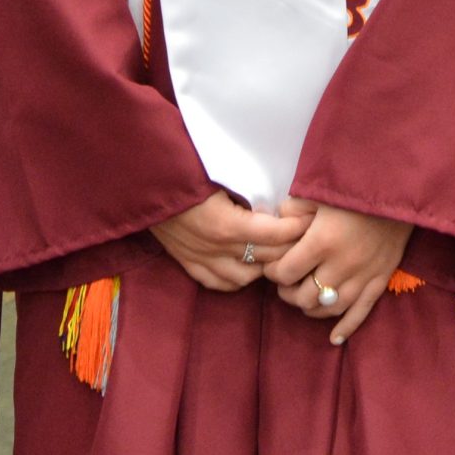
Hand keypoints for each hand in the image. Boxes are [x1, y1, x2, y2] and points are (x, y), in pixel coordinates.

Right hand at [150, 188, 309, 291]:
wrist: (141, 182)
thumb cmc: (184, 171)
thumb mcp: (221, 175)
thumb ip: (250, 190)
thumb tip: (281, 196)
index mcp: (227, 225)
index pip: (276, 234)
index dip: (298, 226)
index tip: (313, 217)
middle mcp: (216, 249)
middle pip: (267, 257)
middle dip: (291, 246)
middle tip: (306, 233)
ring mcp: (201, 260)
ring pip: (248, 277)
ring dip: (265, 264)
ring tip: (278, 249)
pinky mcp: (188, 264)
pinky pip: (222, 283)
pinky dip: (240, 277)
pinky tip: (249, 264)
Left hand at [263, 198, 411, 344]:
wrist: (399, 186)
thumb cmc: (354, 186)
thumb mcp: (318, 190)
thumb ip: (293, 209)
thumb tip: (276, 224)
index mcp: (323, 242)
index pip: (286, 273)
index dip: (274, 272)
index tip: (273, 264)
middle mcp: (342, 265)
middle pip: (305, 296)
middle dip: (289, 291)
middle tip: (286, 281)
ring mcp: (363, 276)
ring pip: (329, 308)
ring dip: (311, 307)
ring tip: (304, 298)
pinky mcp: (381, 279)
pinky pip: (361, 312)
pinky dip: (346, 327)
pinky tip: (334, 338)